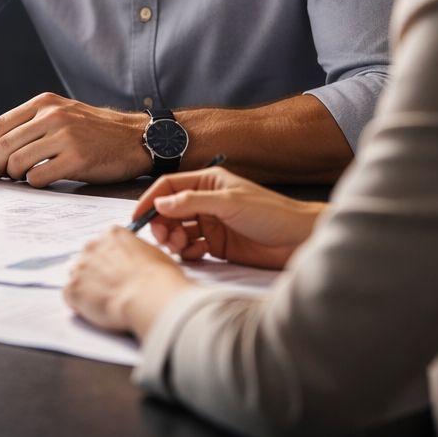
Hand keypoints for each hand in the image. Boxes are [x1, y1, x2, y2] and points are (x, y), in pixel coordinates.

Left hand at [0, 93, 148, 186]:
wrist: (135, 138)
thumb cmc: (97, 130)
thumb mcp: (63, 112)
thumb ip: (34, 121)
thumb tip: (0, 142)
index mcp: (45, 103)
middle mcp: (53, 116)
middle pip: (5, 144)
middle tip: (0, 174)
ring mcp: (65, 137)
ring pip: (18, 161)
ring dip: (13, 175)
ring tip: (19, 178)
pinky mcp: (76, 159)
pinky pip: (38, 176)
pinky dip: (32, 182)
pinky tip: (39, 180)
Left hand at [63, 227, 194, 336]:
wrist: (149, 297)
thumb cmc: (158, 278)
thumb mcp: (154, 254)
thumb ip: (136, 253)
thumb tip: (134, 261)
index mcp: (112, 235)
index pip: (105, 245)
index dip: (112, 262)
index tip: (119, 273)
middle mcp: (92, 246)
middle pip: (88, 260)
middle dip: (97, 274)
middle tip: (113, 289)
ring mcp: (79, 267)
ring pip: (78, 277)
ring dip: (88, 288)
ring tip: (108, 301)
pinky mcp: (72, 289)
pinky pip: (70, 296)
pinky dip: (80, 304)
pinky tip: (98, 309)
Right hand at [132, 167, 323, 269]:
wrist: (299, 240)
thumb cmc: (271, 214)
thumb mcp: (229, 203)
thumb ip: (192, 202)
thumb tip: (160, 204)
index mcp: (208, 182)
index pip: (169, 187)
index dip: (151, 200)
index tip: (138, 217)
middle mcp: (206, 201)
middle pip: (169, 210)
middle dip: (162, 224)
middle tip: (164, 238)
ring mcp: (210, 224)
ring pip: (178, 230)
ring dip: (174, 239)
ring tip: (182, 247)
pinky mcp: (217, 245)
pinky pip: (191, 248)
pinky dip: (188, 252)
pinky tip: (198, 254)